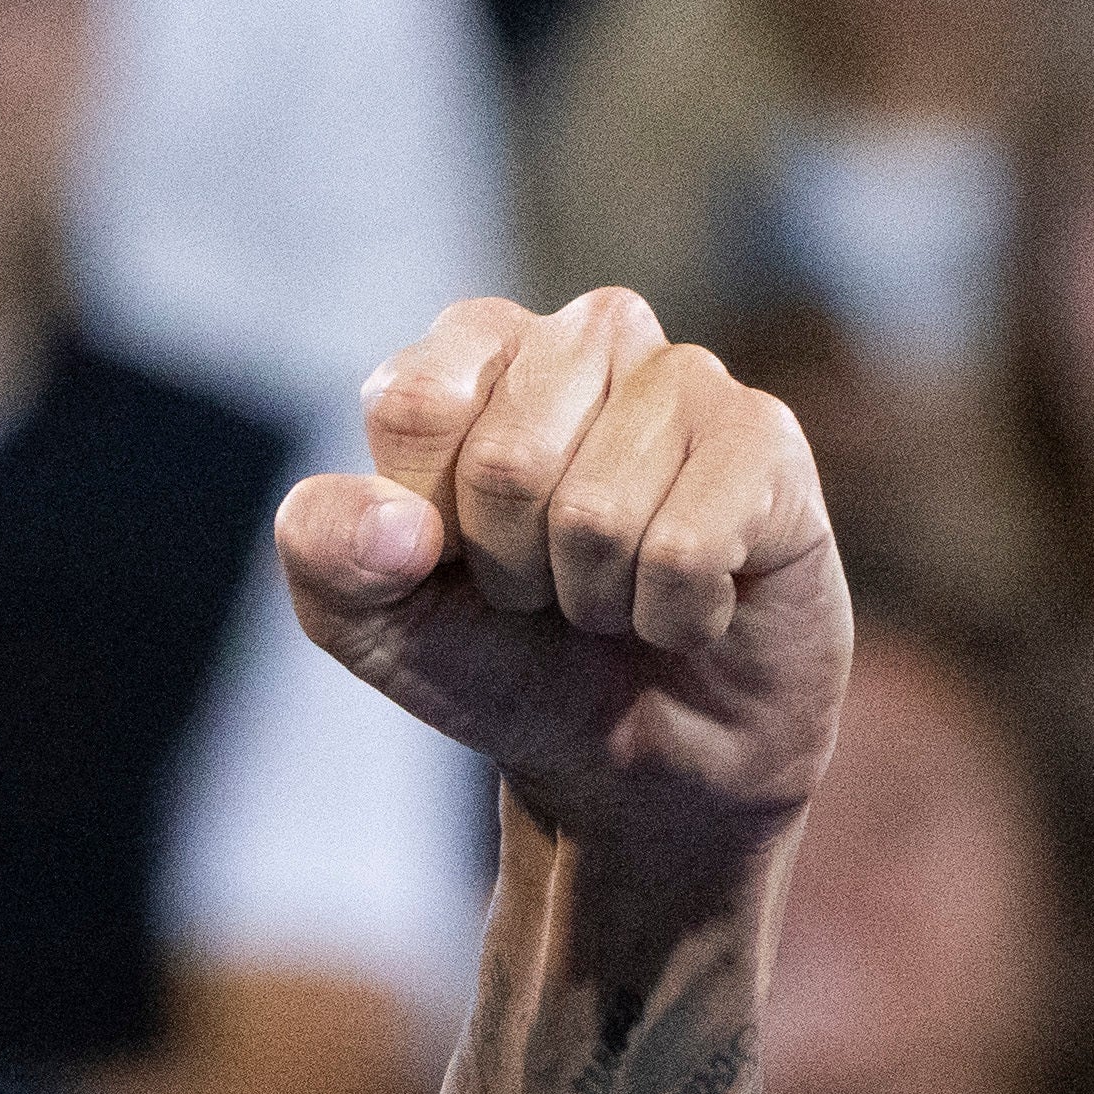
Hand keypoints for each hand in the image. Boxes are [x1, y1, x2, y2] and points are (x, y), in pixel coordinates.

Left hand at [278, 292, 847, 869]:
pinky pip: (686, 550)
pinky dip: (669, 616)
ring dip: (592, 596)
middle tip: (541, 587)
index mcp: (472, 351)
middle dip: (509, 567)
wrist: (626, 754)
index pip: (416, 403)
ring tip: (612, 594)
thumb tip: (398, 527)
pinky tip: (686, 607)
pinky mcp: (768, 442)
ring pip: (597, 512)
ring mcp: (688, 380)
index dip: (421, 521)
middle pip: (507, 462)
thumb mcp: (365, 619)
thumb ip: (324, 551)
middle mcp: (586, 339)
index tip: (447, 555)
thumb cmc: (494, 657)